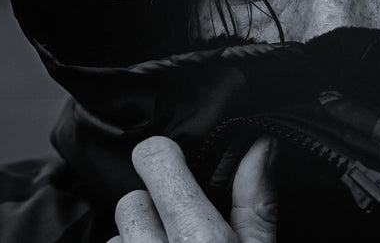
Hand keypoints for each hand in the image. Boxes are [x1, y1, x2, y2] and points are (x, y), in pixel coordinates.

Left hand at [109, 135, 277, 242]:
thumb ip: (256, 204)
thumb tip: (262, 145)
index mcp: (200, 240)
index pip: (157, 163)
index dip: (161, 156)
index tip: (168, 155)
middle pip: (131, 202)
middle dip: (153, 212)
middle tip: (183, 230)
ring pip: (117, 236)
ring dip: (139, 241)